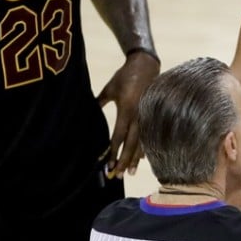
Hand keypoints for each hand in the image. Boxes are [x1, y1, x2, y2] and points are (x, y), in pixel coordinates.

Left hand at [97, 50, 159, 176]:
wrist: (146, 64)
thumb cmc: (124, 76)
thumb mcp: (109, 89)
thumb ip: (98, 103)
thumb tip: (87, 114)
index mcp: (126, 109)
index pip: (119, 135)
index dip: (113, 151)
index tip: (107, 164)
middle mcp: (139, 115)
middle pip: (132, 143)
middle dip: (124, 160)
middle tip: (117, 176)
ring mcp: (148, 115)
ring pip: (142, 142)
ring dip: (135, 159)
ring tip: (129, 172)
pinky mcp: (153, 114)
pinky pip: (149, 135)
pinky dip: (145, 148)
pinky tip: (142, 159)